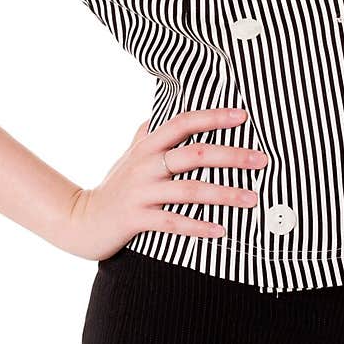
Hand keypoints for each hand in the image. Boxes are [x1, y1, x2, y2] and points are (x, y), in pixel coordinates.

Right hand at [60, 107, 267, 260]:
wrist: (81, 219)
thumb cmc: (114, 185)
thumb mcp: (130, 155)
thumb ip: (147, 134)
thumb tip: (160, 114)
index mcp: (148, 145)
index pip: (184, 123)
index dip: (213, 117)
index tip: (243, 116)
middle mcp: (146, 164)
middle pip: (194, 154)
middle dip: (231, 156)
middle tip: (263, 159)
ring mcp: (141, 192)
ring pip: (189, 190)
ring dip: (224, 194)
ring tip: (253, 198)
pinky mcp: (136, 219)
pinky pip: (173, 222)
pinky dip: (199, 226)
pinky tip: (222, 230)